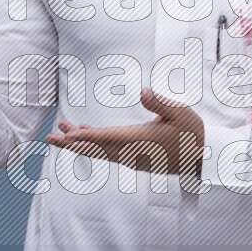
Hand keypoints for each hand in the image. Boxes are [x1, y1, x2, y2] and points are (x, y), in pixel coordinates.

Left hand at [45, 87, 205, 176]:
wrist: (202, 158)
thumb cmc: (192, 133)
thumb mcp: (180, 112)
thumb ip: (160, 102)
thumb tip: (143, 91)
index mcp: (140, 140)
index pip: (107, 138)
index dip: (85, 136)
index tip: (67, 134)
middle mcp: (132, 152)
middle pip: (96, 148)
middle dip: (72, 143)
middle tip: (49, 138)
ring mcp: (133, 158)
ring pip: (100, 151)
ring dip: (80, 143)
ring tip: (61, 132)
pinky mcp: (135, 159)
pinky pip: (108, 153)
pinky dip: (94, 145)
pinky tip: (87, 134)